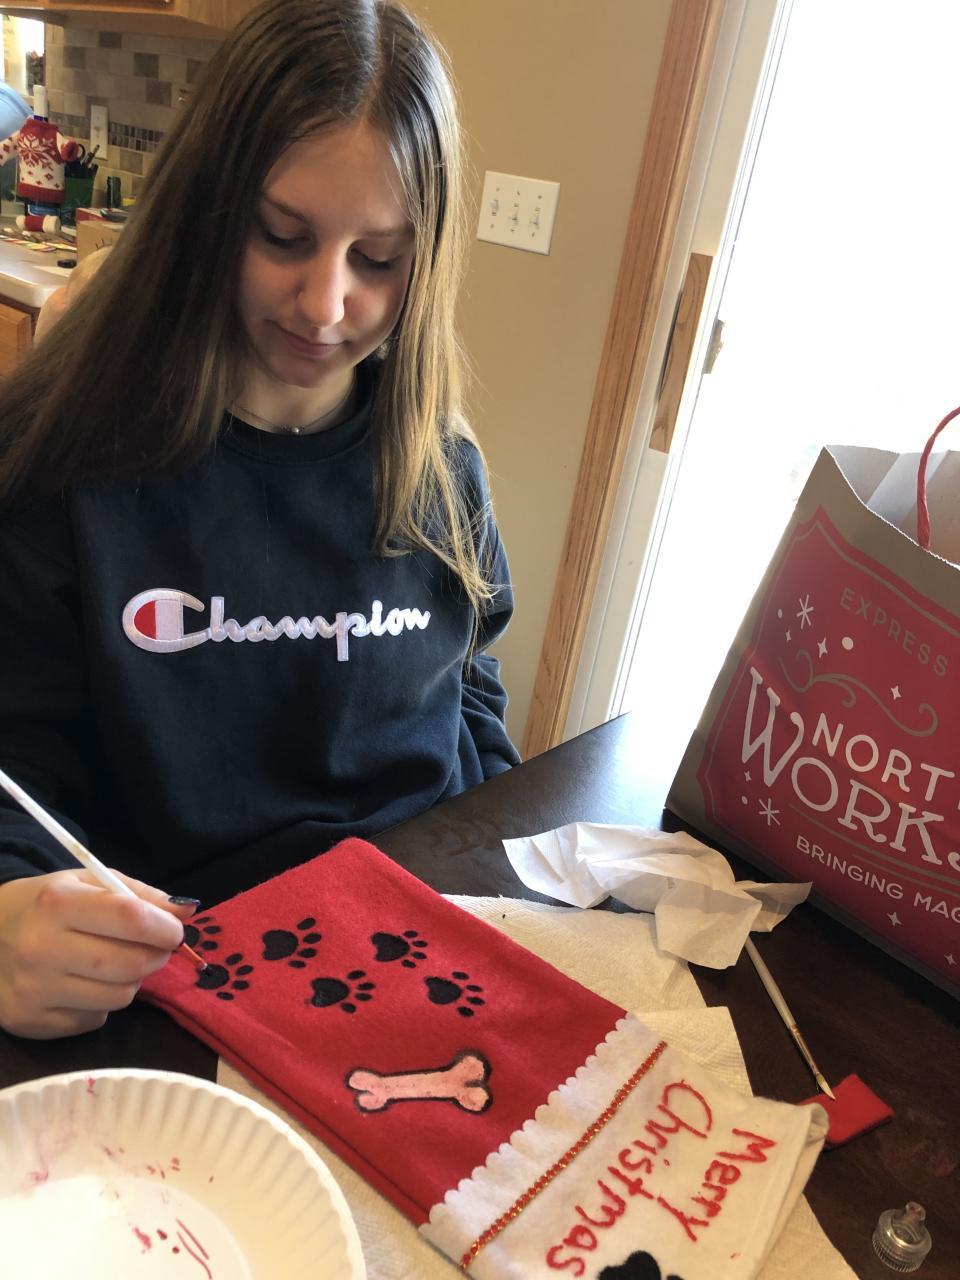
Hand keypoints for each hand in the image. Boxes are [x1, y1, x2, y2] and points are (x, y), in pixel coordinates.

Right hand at [0, 869, 196, 1038]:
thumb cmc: (46, 904)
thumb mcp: (87, 882)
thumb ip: (139, 894)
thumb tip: (187, 910)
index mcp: (58, 904)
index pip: (131, 919)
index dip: (165, 928)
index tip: (175, 931)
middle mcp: (42, 949)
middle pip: (129, 965)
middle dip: (156, 957)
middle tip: (155, 949)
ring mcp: (34, 990)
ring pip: (118, 998)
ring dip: (130, 982)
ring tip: (116, 964)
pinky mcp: (31, 1022)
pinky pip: (94, 1020)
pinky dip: (101, 1004)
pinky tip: (84, 985)